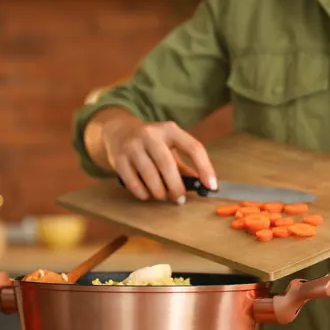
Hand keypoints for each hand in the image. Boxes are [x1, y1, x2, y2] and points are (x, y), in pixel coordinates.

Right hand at [100, 118, 217, 202]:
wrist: (118, 131)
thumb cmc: (150, 143)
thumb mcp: (169, 147)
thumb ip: (184, 166)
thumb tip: (200, 187)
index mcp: (170, 130)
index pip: (193, 147)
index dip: (205, 168)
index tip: (211, 186)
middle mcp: (151, 135)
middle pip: (167, 163)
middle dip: (176, 186)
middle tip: (179, 199)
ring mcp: (133, 146)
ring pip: (149, 174)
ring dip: (158, 191)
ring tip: (162, 197)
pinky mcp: (118, 158)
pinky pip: (132, 181)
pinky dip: (142, 192)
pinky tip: (147, 195)